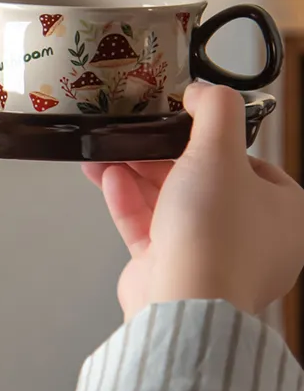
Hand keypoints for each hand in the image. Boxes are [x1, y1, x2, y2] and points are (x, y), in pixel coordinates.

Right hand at [83, 83, 303, 321]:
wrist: (183, 298)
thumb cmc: (216, 233)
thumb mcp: (220, 153)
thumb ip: (215, 112)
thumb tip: (204, 91)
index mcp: (283, 213)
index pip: (250, 165)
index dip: (214, 142)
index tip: (182, 122)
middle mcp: (250, 237)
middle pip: (202, 182)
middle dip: (161, 156)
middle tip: (136, 135)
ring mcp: (207, 255)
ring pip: (170, 204)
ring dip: (136, 175)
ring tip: (107, 152)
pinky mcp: (169, 268)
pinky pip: (149, 228)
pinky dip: (128, 202)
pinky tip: (107, 178)